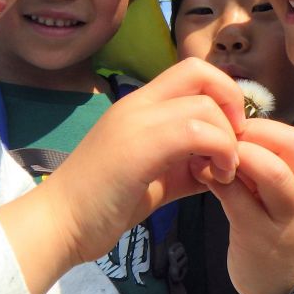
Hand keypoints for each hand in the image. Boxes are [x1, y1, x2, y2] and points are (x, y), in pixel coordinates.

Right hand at [1, 57, 242, 293]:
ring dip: (227, 138)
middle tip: (234, 145)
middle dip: (232, 104)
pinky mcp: (138, 146)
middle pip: (200, 71)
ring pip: (203, 104)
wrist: (60, 223)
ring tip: (225, 171)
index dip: (223, 93)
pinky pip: (195, 131)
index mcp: (139, 105)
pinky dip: (219, 151)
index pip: (191, 70)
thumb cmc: (101, 204)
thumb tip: (221, 164)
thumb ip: (185, 164)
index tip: (230, 133)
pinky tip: (215, 178)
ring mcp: (136, 121)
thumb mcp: (154, 177)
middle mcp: (137, 103)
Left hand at [206, 118, 293, 293]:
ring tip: (207, 154)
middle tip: (219, 138)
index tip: (232, 129)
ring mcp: (285, 219)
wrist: (289, 292)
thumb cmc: (279, 232)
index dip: (261, 125)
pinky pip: (236, 198)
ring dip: (234, 154)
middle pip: (289, 146)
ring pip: (269, 171)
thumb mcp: (285, 197)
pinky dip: (214, 178)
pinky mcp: (258, 238)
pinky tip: (199, 174)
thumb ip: (266, 167)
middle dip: (249, 134)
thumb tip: (228, 130)